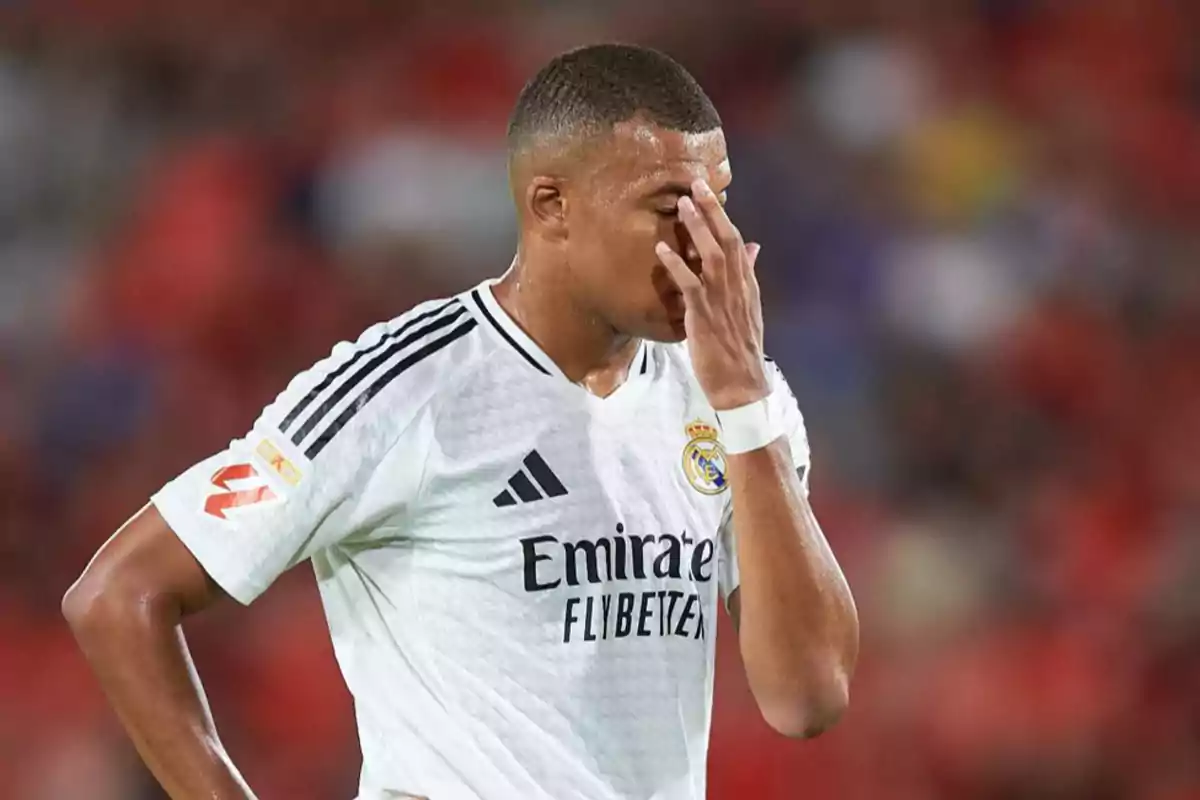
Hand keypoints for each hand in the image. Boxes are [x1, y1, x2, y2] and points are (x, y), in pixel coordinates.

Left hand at [655, 179, 768, 410]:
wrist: (741, 385)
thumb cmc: (739, 349)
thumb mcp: (749, 308)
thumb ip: (748, 275)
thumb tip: (754, 246)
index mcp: (747, 285)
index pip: (737, 242)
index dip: (722, 216)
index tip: (708, 193)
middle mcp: (737, 288)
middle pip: (727, 241)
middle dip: (711, 211)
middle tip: (695, 185)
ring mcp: (722, 301)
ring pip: (712, 256)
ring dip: (696, 229)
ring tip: (681, 206)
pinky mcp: (704, 316)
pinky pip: (691, 285)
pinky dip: (677, 265)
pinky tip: (663, 250)